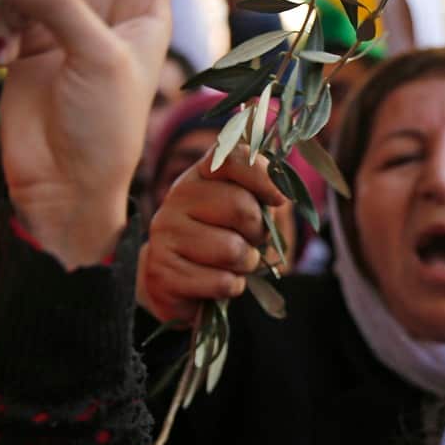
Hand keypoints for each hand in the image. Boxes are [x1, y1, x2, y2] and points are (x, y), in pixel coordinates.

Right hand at [0, 0, 188, 266]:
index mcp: (146, 12)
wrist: (62, 186)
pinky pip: (6, 1)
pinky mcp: (27, 35)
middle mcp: (110, 8)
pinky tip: (3, 62)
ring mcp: (67, 19)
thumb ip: (59, 4)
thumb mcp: (96, 60)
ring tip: (19, 48)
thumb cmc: (103, 130)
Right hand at [137, 147, 286, 323]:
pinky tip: (216, 281)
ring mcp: (164, 234)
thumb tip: (280, 189)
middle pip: (241, 208)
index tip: (278, 199)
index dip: (263, 177)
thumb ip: (260, 192)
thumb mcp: (244, 210)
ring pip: (232, 249)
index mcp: (200, 174)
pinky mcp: (163, 273)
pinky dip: (231, 286)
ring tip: (233, 263)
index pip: (233, 158)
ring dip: (245, 262)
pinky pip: (221, 282)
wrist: (178, 284)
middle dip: (258, 232)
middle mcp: (176, 197)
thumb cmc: (222, 240)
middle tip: (249, 240)